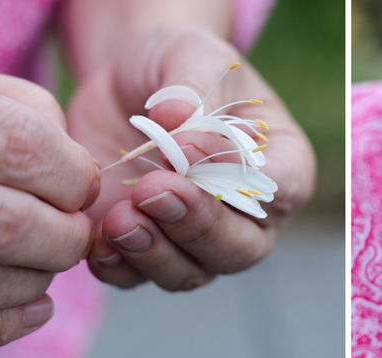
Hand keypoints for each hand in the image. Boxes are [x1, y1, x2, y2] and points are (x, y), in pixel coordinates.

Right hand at [0, 49, 99, 352]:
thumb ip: (12, 105)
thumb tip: (77, 163)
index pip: (20, 148)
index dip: (73, 175)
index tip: (82, 185)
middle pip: (4, 225)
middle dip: (64, 237)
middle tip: (73, 232)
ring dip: (34, 282)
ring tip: (46, 263)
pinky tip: (29, 307)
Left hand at [68, 26, 314, 290]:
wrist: (125, 81)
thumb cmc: (176, 65)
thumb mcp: (191, 55)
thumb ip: (193, 87)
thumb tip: (178, 123)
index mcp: (281, 163)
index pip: (283, 190)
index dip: (243, 184)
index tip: (190, 151)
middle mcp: (247, 215)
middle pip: (239, 248)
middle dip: (196, 227)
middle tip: (152, 190)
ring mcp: (196, 240)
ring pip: (190, 272)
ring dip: (155, 253)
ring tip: (120, 218)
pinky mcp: (144, 249)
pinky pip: (137, 278)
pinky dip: (119, 267)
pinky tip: (99, 242)